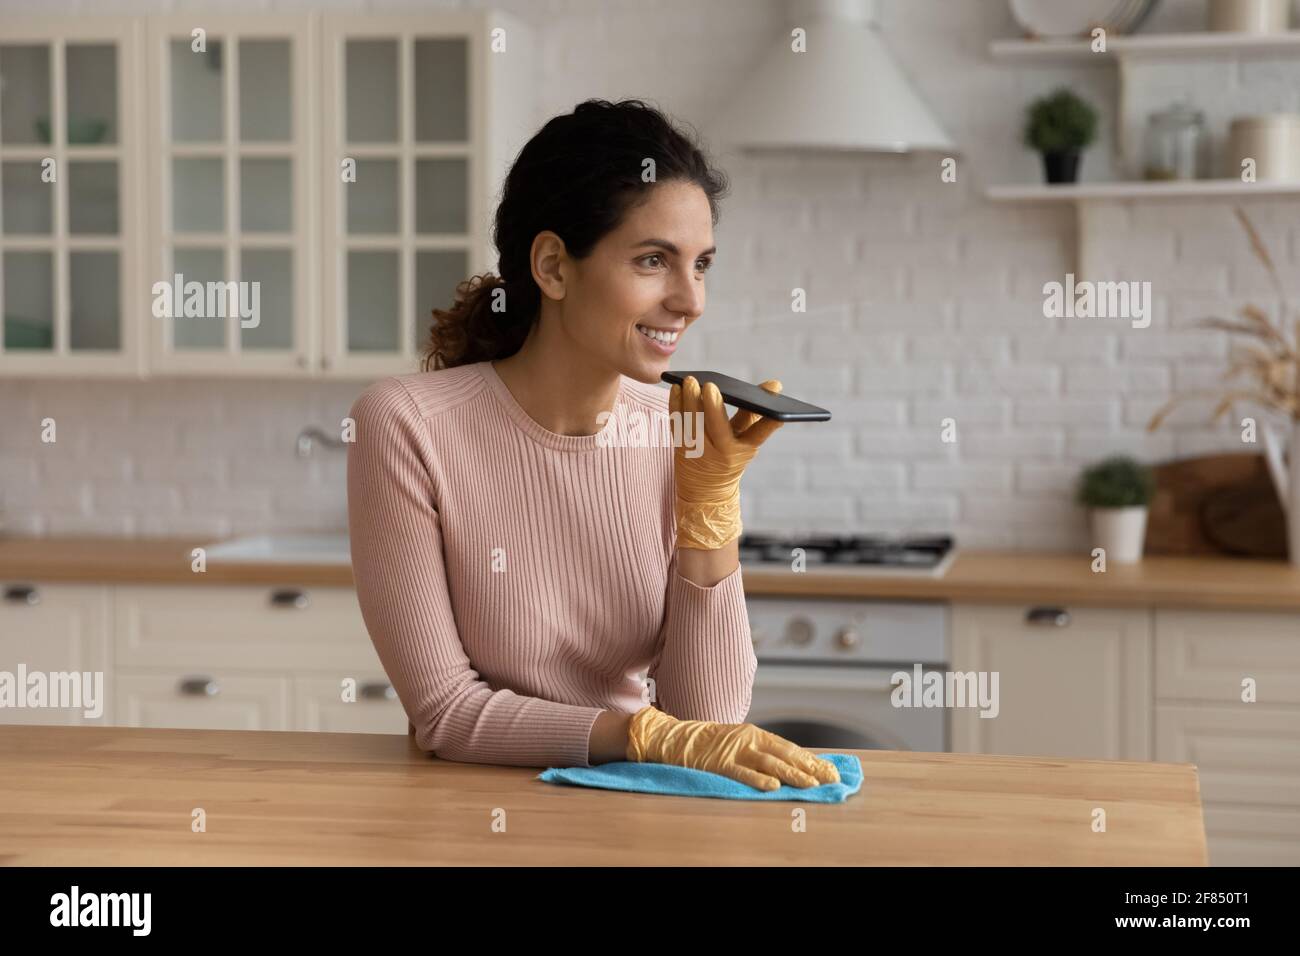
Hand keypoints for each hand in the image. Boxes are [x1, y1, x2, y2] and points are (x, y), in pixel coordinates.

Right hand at [625, 705, 839, 790]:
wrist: (677, 737)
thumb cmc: (711, 743)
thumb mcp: (740, 742)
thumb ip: (762, 753)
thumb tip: (789, 768)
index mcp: (756, 735)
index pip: (790, 748)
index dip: (812, 760)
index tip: (831, 772)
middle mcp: (749, 740)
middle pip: (785, 755)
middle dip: (810, 768)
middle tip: (831, 780)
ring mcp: (735, 751)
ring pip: (769, 764)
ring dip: (792, 775)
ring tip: (811, 784)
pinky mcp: (719, 763)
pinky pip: (742, 773)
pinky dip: (758, 780)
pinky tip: (773, 787)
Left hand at [669, 376, 784, 549]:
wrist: (705, 491)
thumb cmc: (730, 457)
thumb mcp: (746, 441)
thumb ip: (757, 413)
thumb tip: (775, 385)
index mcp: (744, 450)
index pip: (760, 433)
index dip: (768, 421)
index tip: (773, 402)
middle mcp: (722, 452)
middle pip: (717, 426)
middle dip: (712, 405)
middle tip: (709, 385)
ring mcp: (699, 451)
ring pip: (693, 422)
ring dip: (689, 400)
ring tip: (690, 381)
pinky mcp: (681, 448)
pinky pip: (676, 423)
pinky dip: (675, 405)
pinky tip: (676, 388)